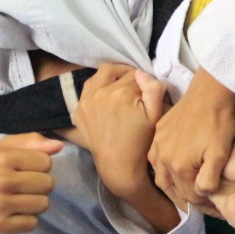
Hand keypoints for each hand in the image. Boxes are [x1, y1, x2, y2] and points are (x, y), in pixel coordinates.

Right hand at [0, 132, 60, 233]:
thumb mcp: (0, 149)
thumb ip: (30, 143)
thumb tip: (58, 147)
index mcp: (3, 158)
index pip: (46, 162)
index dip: (39, 166)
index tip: (26, 170)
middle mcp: (2, 181)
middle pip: (48, 184)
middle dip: (39, 185)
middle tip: (23, 187)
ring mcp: (0, 206)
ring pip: (43, 205)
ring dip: (35, 203)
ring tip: (19, 200)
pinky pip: (32, 224)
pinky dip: (27, 220)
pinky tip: (14, 213)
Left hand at [74, 64, 168, 199]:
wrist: (119, 163)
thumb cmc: (141, 140)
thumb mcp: (156, 115)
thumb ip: (153, 89)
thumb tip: (141, 73)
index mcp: (121, 94)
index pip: (134, 74)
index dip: (143, 80)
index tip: (146, 90)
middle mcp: (100, 93)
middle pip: (113, 70)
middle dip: (125, 73)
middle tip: (133, 82)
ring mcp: (86, 102)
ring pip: (97, 76)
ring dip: (109, 77)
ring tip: (120, 86)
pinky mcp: (78, 111)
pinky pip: (87, 90)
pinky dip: (97, 88)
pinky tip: (106, 96)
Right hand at [149, 67, 234, 205]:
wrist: (210, 93)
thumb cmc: (219, 124)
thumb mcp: (220, 155)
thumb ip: (209, 180)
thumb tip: (201, 194)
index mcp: (178, 167)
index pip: (188, 196)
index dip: (202, 202)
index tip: (214, 202)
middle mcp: (162, 158)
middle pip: (171, 188)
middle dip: (185, 197)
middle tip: (200, 199)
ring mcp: (157, 144)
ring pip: (160, 175)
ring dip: (171, 185)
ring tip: (185, 188)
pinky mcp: (157, 132)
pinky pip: (155, 158)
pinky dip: (163, 168)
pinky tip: (173, 168)